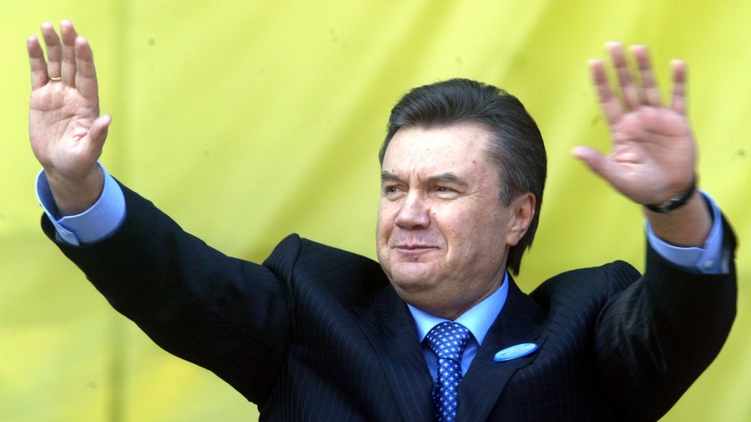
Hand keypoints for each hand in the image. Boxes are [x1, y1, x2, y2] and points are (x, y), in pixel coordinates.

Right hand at [28, 20, 110, 214]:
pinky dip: (36, 58)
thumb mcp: (88, 152)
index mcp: (88, 105)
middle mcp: (74, 95)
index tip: (82, 41)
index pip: (88, 76)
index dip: (85, 59)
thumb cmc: (79, 162)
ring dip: (52, 46)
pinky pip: (39, 73)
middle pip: (72, 64)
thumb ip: (97, 136)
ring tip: (47, 26)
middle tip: (66, 24)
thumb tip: (107, 119)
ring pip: (56, 64)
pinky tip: (33, 41)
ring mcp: (58, 94)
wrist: (61, 167)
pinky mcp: (41, 98)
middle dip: (69, 45)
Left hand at [572, 42, 694, 206]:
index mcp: (620, 130)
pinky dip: (678, 82)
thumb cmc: (640, 186)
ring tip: (638, 48)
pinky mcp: (678, 122)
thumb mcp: (617, 177)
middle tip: (612, 46)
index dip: (601, 82)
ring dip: (644, 68)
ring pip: (649, 87)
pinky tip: (676, 65)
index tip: (593, 63)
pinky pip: (679, 98)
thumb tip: (574, 151)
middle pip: (627, 88)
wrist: (669, 193)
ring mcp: (657, 118)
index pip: (608, 101)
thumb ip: (598, 164)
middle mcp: (637, 119)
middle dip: (619, 68)